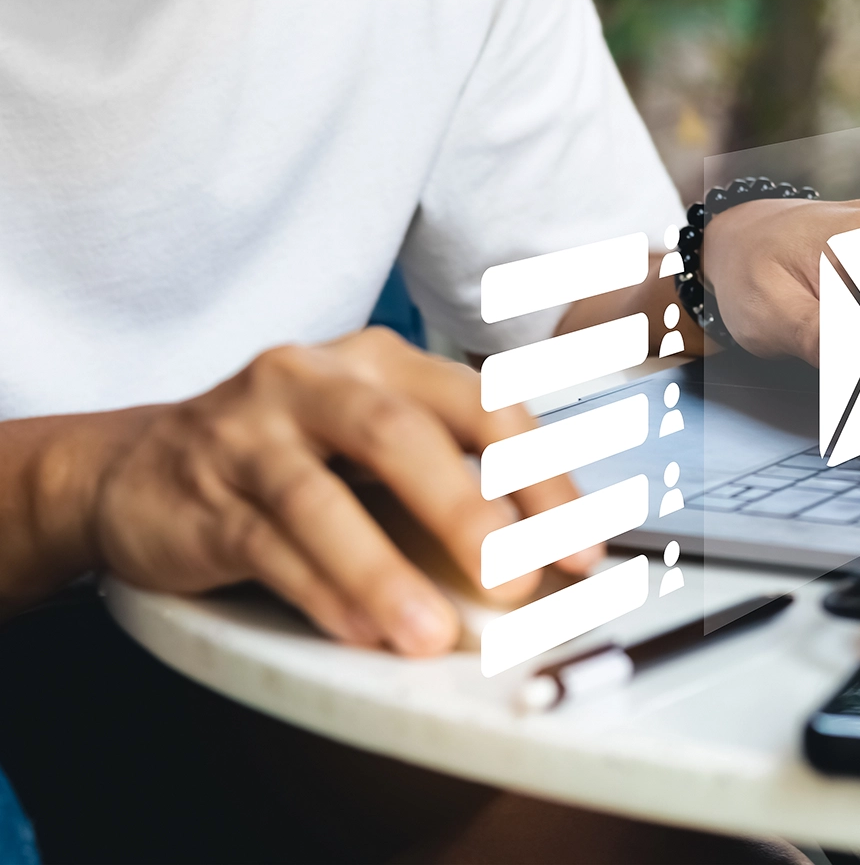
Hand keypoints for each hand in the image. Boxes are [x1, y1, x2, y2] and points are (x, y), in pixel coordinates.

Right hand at [83, 329, 589, 654]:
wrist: (139, 464)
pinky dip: (320, 591)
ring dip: (383, 571)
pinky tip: (359, 631)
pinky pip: (266, 543)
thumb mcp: (370, 443)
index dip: (541, 476)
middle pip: (400, 435)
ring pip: (321, 497)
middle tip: (516, 582)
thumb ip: (446, 479)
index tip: (583, 549)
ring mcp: (251, 432)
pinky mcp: (203, 491)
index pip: (481, 405)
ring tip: (429, 633)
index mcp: (381, 361)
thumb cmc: (286, 454)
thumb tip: (540, 555)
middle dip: (466, 510)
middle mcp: (316, 379)